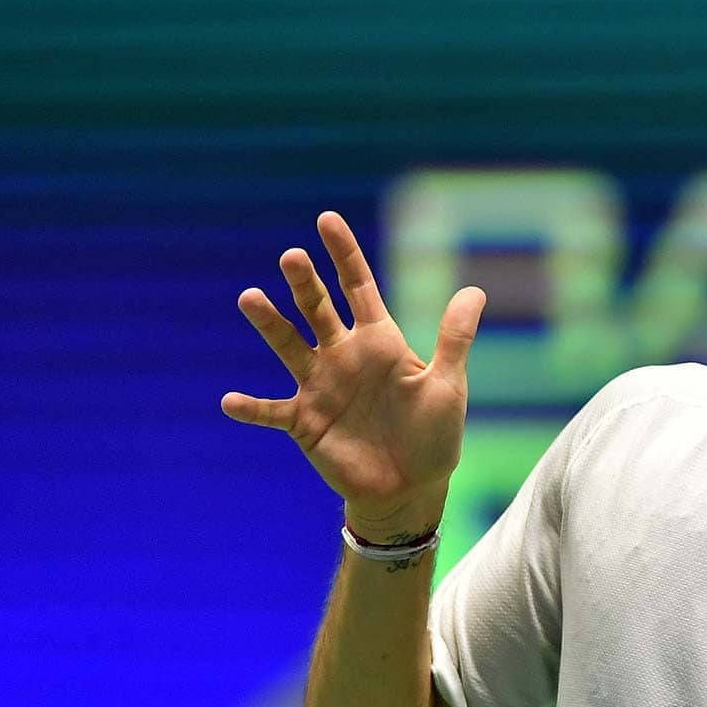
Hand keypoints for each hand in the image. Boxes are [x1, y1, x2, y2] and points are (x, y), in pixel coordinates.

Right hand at [221, 211, 485, 540]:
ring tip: (250, 298)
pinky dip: (251, 408)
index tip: (327, 219)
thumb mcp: (447, 385)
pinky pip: (272, 411)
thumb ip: (455, 339)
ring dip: (270, 324)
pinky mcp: (304, 421)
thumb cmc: (433, 436)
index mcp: (379, 341)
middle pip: (318, 308)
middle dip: (305, 282)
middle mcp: (343, 356)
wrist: (411, 487)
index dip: (344, 254)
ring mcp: (319, 387)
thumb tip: (475, 291)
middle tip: (293, 256)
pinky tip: (230, 401)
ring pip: (288, 346)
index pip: (357, 287)